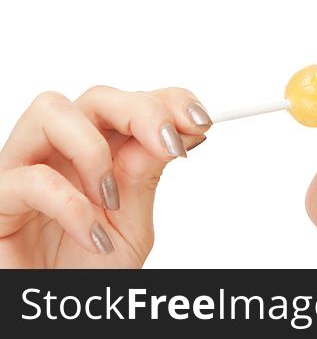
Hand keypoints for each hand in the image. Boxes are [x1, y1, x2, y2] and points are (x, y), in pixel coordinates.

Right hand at [0, 86, 211, 267]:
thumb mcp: (131, 224)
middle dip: (141, 112)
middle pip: (95, 96)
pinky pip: (29, 179)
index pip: (131, 101)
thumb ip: (144, 176)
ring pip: (50, 109)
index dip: (167, 101)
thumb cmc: (86, 273)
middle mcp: (61, 152)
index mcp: (99, 151)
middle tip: (170, 146)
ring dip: (93, 148)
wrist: (56, 313)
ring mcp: (23, 169)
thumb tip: (172, 133)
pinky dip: (71, 206)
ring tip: (112, 199)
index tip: (200, 120)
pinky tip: (91, 237)